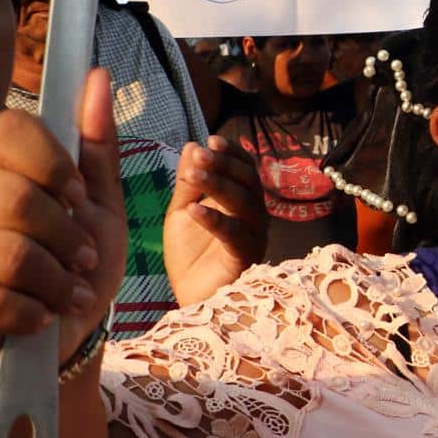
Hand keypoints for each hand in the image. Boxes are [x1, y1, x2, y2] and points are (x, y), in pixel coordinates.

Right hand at [0, 70, 126, 367]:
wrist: (61, 339)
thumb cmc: (77, 265)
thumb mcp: (101, 204)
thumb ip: (96, 145)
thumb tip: (97, 75)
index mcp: (0, 168)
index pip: (8, 130)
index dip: (52, 161)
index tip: (77, 194)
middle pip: (13, 197)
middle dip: (66, 235)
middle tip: (82, 256)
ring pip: (9, 253)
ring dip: (58, 281)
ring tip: (70, 291)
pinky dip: (35, 312)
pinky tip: (42, 315)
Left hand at [164, 135, 267, 306]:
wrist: (193, 297)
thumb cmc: (191, 255)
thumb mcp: (182, 211)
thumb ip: (188, 183)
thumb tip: (192, 145)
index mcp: (242, 201)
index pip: (246, 168)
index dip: (232, 153)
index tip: (211, 140)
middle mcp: (255, 215)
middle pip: (248, 181)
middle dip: (223, 165)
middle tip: (199, 156)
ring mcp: (253, 236)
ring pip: (244, 203)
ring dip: (217, 185)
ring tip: (191, 176)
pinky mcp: (245, 257)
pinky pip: (234, 234)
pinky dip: (214, 220)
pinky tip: (193, 210)